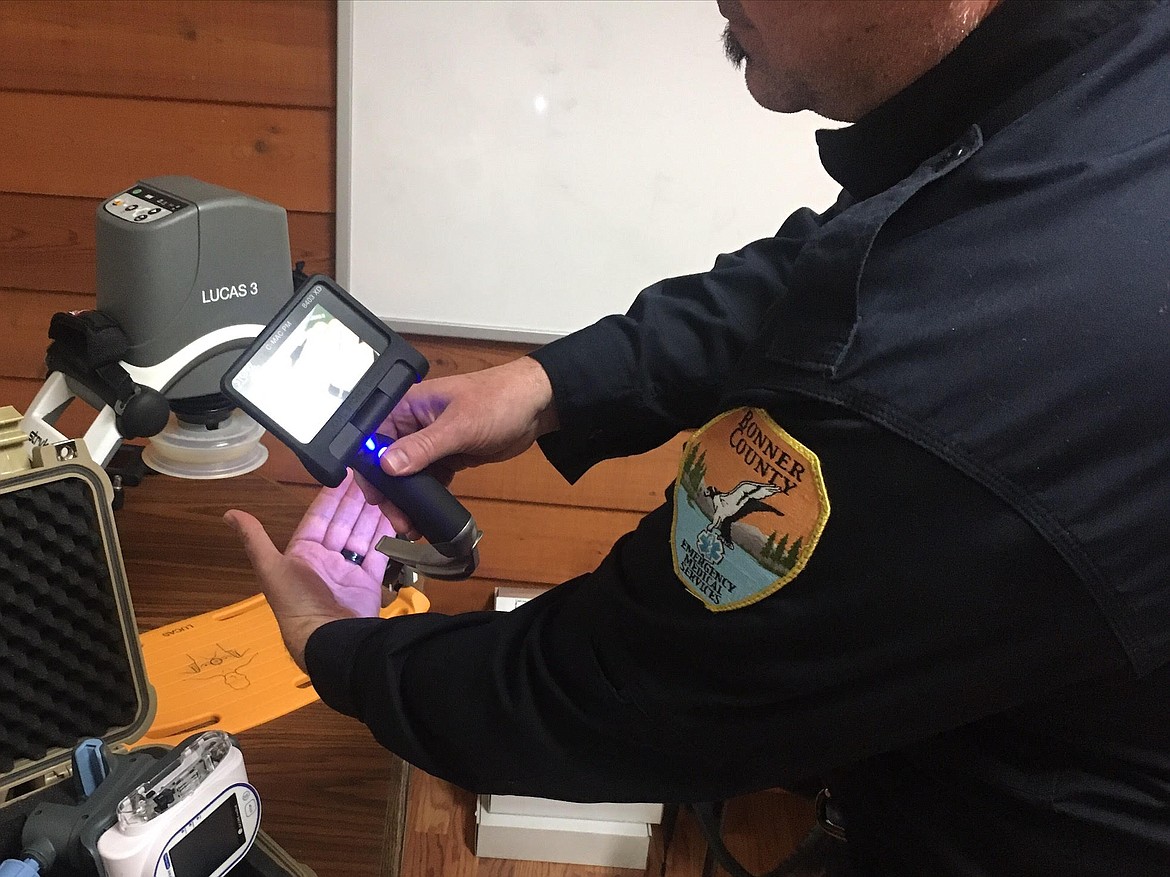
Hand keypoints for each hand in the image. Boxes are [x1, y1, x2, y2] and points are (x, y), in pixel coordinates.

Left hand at [224, 472, 395, 670]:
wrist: (330, 638)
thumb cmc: (297, 603)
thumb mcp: (271, 568)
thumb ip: (254, 539)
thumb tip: (229, 514)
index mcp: (302, 553)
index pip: (319, 517)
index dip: (332, 497)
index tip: (345, 474)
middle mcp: (326, 559)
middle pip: (342, 523)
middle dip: (355, 501)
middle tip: (370, 476)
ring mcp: (348, 570)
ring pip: (361, 534)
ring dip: (371, 513)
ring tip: (384, 491)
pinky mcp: (368, 581)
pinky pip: (378, 553)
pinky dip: (385, 536)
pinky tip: (393, 516)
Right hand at [359, 355, 558, 534]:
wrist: (536, 406)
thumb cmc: (496, 403)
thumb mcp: (458, 426)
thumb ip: (423, 447)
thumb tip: (387, 467)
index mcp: (407, 406)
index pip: (372, 436)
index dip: (367, 466)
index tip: (373, 495)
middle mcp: (412, 423)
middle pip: (387, 461)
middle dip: (389, 492)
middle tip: (396, 520)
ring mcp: (430, 442)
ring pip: (407, 475)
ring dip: (406, 500)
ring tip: (408, 526)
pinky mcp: (447, 457)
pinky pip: (429, 480)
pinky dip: (426, 498)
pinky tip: (425, 517)